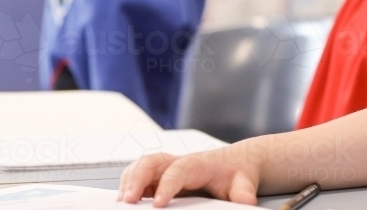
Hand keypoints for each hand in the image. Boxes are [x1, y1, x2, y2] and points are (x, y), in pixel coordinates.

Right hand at [117, 149, 261, 206]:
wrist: (237, 162)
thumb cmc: (237, 172)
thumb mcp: (245, 182)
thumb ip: (244, 191)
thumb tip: (246, 201)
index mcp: (197, 163)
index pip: (177, 171)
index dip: (166, 186)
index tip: (157, 204)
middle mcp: (178, 161)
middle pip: (151, 162)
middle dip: (136, 179)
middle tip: (127, 201)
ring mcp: (167, 167)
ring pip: (141, 166)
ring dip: (128, 181)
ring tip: (121, 202)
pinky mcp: (161, 176)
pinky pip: (139, 175)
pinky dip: (128, 185)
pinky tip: (124, 201)